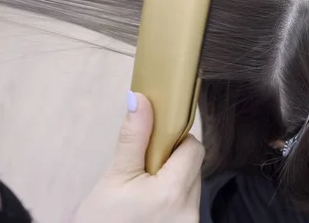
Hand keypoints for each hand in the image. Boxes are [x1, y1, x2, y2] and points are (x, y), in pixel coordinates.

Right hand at [73, 92, 204, 222]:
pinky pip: (187, 203)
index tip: (155, 141)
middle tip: (143, 167)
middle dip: (172, 159)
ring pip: (192, 183)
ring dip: (173, 178)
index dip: (176, 138)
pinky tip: (149, 203)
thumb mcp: (114, 177)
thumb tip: (139, 99)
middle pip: (194, 165)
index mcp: (172, 192)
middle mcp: (189, 210)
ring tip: (143, 188)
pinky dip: (172, 197)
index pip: (193, 147)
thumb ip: (133, 138)